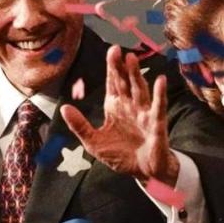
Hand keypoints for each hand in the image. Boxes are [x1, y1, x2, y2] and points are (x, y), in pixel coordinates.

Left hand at [60, 45, 178, 183]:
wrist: (143, 173)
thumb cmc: (121, 155)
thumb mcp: (94, 142)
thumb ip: (79, 125)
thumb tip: (63, 108)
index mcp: (115, 107)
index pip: (113, 82)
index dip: (112, 67)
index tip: (111, 50)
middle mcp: (130, 106)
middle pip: (125, 81)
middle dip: (121, 66)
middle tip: (117, 49)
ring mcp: (144, 113)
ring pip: (140, 89)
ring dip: (136, 75)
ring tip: (132, 59)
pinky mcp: (156, 124)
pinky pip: (158, 107)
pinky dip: (160, 94)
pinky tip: (160, 80)